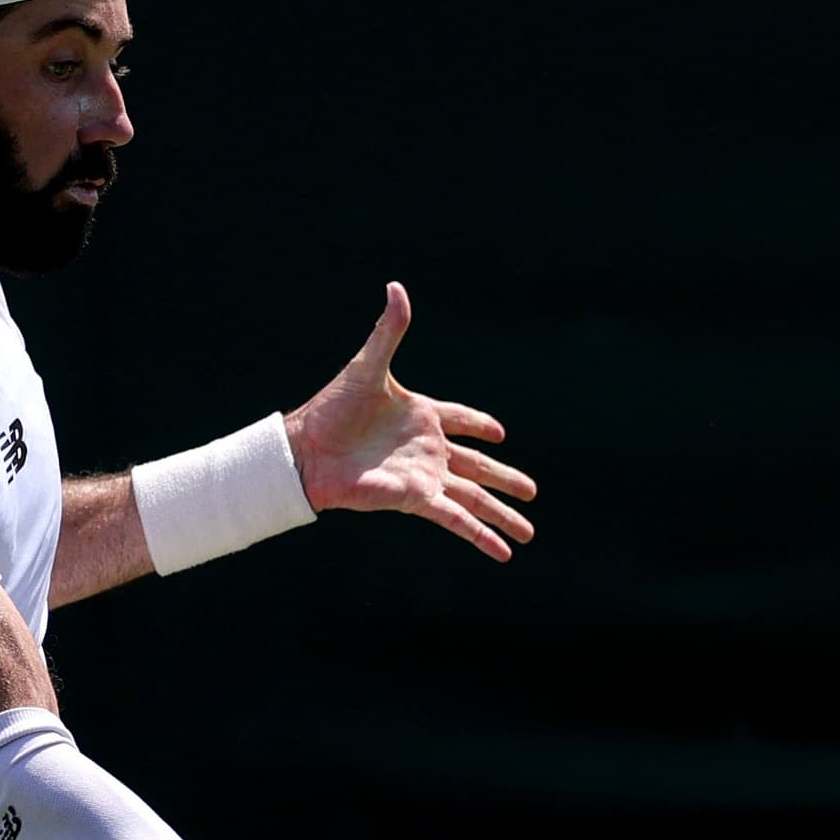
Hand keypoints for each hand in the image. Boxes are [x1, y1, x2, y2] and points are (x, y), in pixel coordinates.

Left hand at [283, 284, 538, 562]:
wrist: (306, 451)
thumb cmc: (332, 408)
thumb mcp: (368, 366)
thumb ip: (389, 331)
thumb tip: (397, 287)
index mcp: (421, 415)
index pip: (460, 420)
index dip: (478, 425)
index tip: (497, 433)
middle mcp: (427, 449)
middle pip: (478, 467)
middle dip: (505, 479)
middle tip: (532, 490)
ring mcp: (424, 476)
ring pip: (474, 498)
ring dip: (502, 515)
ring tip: (528, 533)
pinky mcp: (416, 498)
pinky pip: (457, 518)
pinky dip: (480, 535)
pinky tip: (502, 552)